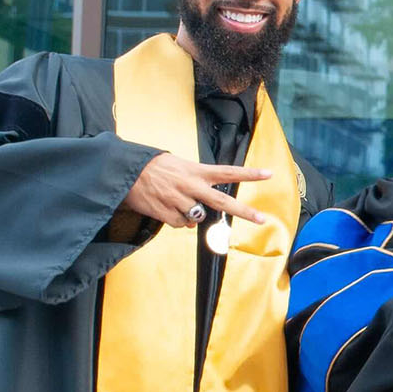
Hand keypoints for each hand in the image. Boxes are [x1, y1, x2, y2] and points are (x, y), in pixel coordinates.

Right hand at [123, 151, 273, 228]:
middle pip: (223, 201)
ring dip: (191, 215)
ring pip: (198, 218)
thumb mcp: (177, 166)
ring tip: (174, 201)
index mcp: (195, 171)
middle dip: (244, 211)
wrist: (123, 172)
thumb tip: (198, 215)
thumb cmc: (151, 167)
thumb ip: (194, 185)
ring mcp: (180, 201)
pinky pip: (181, 225)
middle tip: (262, 219)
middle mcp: (191, 186)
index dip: (249, 174)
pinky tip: (165, 208)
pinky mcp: (167, 213)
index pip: (228, 172)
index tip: (269, 174)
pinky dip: (176, 220)